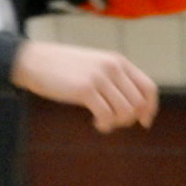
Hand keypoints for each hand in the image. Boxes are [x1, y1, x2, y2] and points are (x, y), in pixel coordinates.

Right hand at [13, 40, 159, 131]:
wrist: (35, 61)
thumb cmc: (65, 68)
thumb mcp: (97, 66)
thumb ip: (116, 80)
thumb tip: (136, 108)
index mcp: (119, 61)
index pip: (149, 88)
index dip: (150, 108)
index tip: (144, 122)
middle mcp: (113, 67)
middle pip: (138, 103)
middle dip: (129, 119)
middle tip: (114, 122)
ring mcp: (99, 77)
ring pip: (125, 111)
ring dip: (116, 123)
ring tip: (103, 122)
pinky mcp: (84, 89)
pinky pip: (107, 115)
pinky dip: (105, 125)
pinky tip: (96, 123)